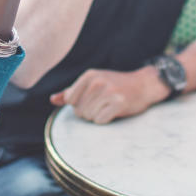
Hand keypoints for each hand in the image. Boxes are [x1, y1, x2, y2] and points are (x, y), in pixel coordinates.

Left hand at [49, 66, 167, 123]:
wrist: (143, 85)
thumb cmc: (115, 85)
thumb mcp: (92, 82)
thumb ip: (71, 92)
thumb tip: (52, 100)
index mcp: (88, 75)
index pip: (70, 100)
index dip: (79, 104)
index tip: (92, 99)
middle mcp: (97, 82)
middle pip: (79, 110)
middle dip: (89, 111)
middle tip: (103, 103)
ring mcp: (108, 91)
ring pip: (89, 117)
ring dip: (98, 115)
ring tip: (109, 106)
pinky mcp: (118, 103)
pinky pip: (100, 120)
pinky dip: (106, 119)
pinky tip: (114, 111)